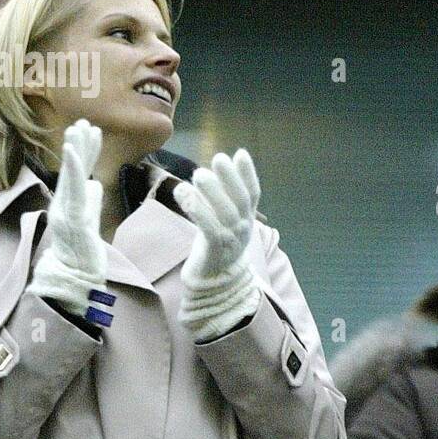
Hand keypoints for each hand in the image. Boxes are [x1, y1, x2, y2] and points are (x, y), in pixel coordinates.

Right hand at [28, 119, 108, 315]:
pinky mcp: (70, 219)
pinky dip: (72, 169)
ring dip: (75, 151)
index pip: (81, 172)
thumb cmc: (83, 255)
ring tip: (78, 128)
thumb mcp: (91, 223)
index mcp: (72, 204)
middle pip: (74, 169)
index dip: (87, 151)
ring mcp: (66, 211)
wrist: (75, 281)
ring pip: (70, 176)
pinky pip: (71, 191)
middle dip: (80, 144)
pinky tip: (73, 151)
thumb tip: (95, 184)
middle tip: (85, 121)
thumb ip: (91, 202)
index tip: (94, 130)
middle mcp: (65, 204)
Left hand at [174, 149, 263, 341]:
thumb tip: (220, 164)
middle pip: (239, 201)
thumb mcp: (226, 221)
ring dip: (212, 192)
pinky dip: (198, 210)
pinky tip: (184, 194)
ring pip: (224, 213)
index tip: (240, 154)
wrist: (216, 284)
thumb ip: (225, 197)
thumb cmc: (217, 246)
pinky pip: (208, 228)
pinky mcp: (214, 251)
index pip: (252, 194)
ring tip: (199, 173)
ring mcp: (230, 241)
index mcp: (247, 219)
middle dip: (230, 178)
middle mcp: (242, 229)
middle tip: (218, 158)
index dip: (248, 174)